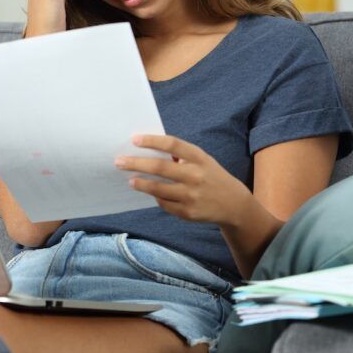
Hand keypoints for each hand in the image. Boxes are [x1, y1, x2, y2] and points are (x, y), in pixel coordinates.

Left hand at [114, 134, 252, 226]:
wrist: (234, 204)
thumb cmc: (210, 176)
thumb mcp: (202, 160)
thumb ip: (181, 155)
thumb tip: (147, 150)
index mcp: (199, 158)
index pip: (173, 144)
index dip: (152, 141)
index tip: (134, 139)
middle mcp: (196, 175)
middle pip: (160, 168)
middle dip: (136, 164)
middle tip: (119, 161)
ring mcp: (192, 195)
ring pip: (158, 189)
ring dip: (141, 184)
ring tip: (130, 180)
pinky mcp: (188, 212)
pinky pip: (164, 203)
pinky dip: (156, 197)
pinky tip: (150, 193)